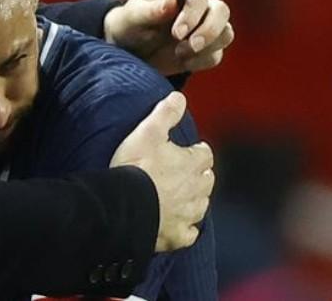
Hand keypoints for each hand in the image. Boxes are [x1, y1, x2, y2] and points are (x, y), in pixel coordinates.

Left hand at [103, 0, 233, 75]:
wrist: (130, 49)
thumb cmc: (130, 24)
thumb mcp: (133, 16)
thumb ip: (152, 9)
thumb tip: (173, 1)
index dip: (191, 15)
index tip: (177, 33)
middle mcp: (198, 8)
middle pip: (221, 11)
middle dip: (209, 30)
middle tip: (190, 46)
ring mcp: (204, 28)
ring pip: (225, 34)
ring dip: (207, 47)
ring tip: (179, 53)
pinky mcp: (205, 50)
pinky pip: (215, 56)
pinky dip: (201, 62)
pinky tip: (182, 61)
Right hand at [109, 92, 213, 251]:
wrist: (125, 205)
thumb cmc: (136, 166)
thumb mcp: (148, 131)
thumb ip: (166, 112)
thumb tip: (180, 96)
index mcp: (192, 164)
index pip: (205, 154)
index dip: (198, 151)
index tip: (192, 149)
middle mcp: (196, 190)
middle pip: (206, 180)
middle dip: (200, 175)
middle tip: (187, 172)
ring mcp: (188, 214)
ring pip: (201, 206)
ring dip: (195, 200)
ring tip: (184, 197)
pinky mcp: (177, 235)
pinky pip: (189, 233)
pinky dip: (186, 229)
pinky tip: (181, 226)